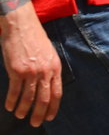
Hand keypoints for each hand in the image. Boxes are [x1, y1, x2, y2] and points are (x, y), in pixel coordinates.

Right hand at [1, 5, 59, 125]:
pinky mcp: (16, 70)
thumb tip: (48, 85)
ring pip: (28, 97)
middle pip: (44, 98)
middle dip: (39, 113)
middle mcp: (45, 71)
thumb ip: (49, 69)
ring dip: (23, 109)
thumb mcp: (49, 53)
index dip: (53, 106)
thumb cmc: (34, 39)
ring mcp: (31, 71)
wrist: (21, 26)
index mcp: (55, 67)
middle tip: (36, 124)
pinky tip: (9, 106)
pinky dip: (11, 101)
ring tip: (19, 116)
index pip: (57, 92)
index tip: (50, 117)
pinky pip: (14, 91)